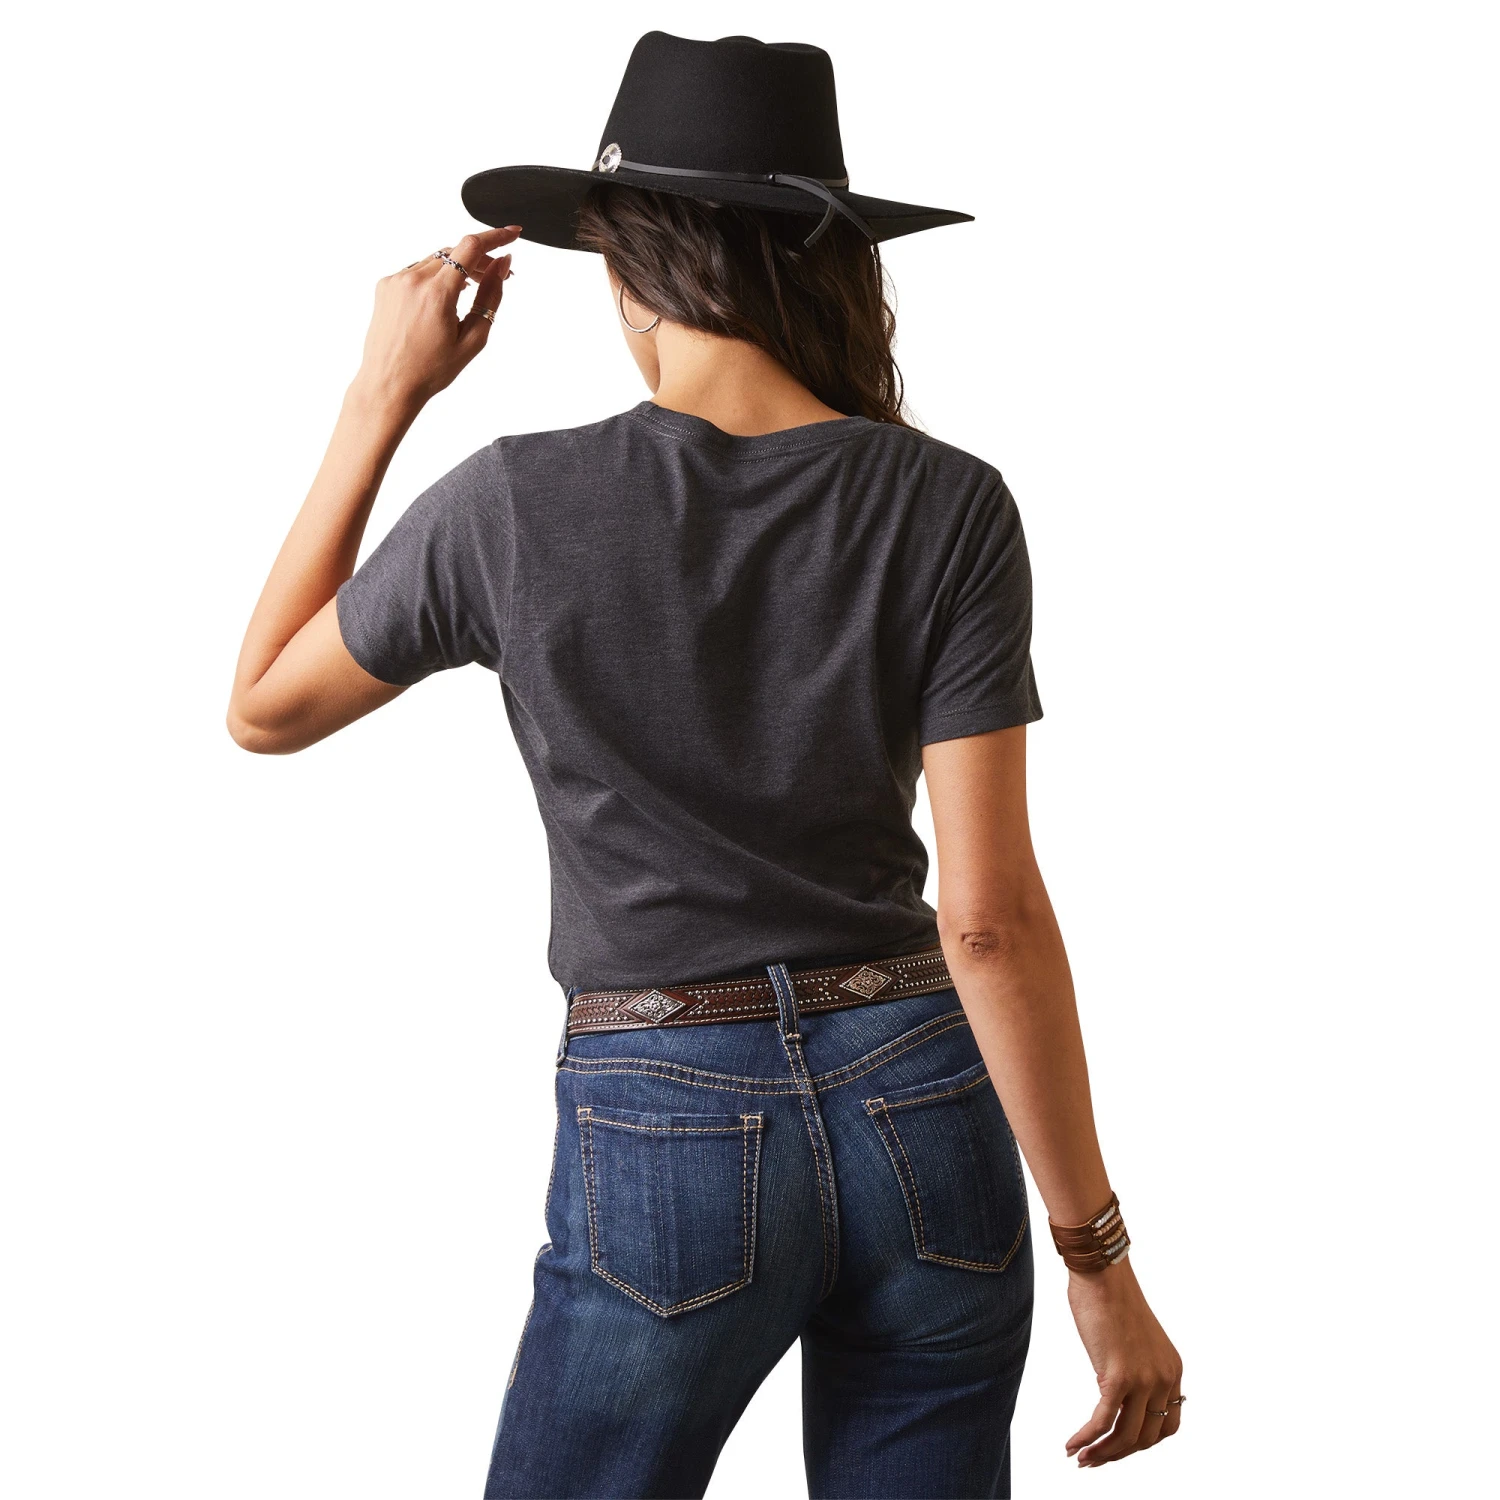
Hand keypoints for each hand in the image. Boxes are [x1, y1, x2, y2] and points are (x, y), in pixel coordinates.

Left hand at [350, 226, 519, 411]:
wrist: (389, 385)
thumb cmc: (430, 370)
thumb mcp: (472, 338)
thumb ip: (490, 297)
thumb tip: (501, 266)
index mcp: (436, 293)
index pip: (471, 247)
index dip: (496, 236)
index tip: (513, 234)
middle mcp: (413, 280)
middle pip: (455, 251)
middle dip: (480, 258)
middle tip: (499, 274)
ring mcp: (396, 280)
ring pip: (437, 259)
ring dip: (458, 267)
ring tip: (473, 287)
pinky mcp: (385, 285)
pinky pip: (418, 270)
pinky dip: (437, 276)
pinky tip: (445, 297)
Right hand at [1064, 1257, 1183, 1466]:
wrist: (1102, 1273)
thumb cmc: (1110, 1298)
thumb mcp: (1136, 1340)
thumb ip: (1136, 1367)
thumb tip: (1118, 1394)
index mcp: (1172, 1370)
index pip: (1167, 1425)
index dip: (1144, 1442)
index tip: (1120, 1446)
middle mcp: (1164, 1379)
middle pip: (1146, 1437)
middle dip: (1119, 1454)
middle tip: (1094, 1460)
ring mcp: (1143, 1379)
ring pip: (1125, 1435)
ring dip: (1102, 1453)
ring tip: (1081, 1459)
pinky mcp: (1117, 1376)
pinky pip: (1102, 1420)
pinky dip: (1086, 1438)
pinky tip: (1072, 1446)